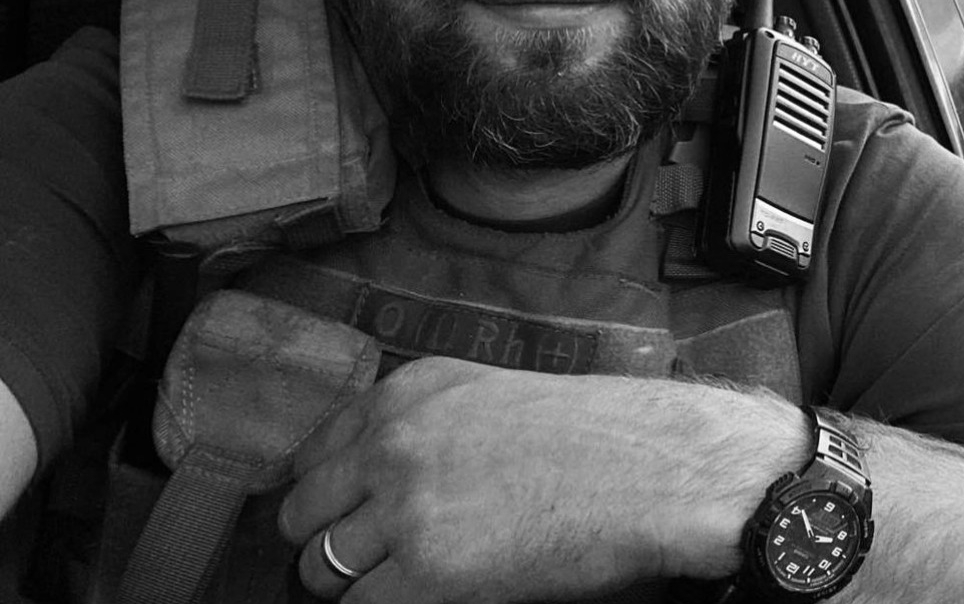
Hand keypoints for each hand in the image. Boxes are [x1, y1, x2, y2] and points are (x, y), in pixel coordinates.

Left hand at [278, 356, 803, 602]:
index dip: (323, 494)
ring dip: (352, 583)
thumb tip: (368, 477)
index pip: (311, 453)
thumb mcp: (491, 397)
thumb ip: (423, 425)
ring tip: (400, 580)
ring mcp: (405, 507)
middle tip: (368, 558)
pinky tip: (427, 595)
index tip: (341, 515)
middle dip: (327, 540)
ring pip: (321, 568)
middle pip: (302, 514)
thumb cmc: (591, 434)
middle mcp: (393, 441)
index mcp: (407, 392)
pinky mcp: (427, 572)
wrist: (649, 467)